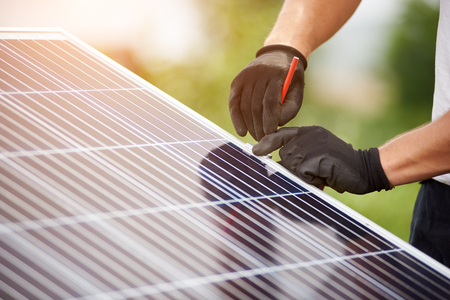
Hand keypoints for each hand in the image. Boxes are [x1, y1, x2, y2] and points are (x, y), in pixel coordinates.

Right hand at [229, 44, 306, 140]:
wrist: (278, 55)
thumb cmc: (290, 79)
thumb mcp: (296, 91)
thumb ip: (289, 109)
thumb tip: (275, 126)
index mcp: (278, 73)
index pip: (270, 101)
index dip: (269, 120)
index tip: (269, 134)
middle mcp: (259, 72)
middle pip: (255, 105)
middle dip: (258, 126)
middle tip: (262, 140)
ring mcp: (246, 75)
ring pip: (244, 105)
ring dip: (249, 125)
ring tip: (255, 137)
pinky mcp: (237, 80)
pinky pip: (234, 102)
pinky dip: (236, 118)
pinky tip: (241, 131)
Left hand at [252, 126, 390, 193]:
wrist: (366, 169)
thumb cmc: (340, 166)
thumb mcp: (318, 155)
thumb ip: (299, 155)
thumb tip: (275, 166)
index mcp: (310, 132)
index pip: (282, 133)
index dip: (267, 143)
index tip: (256, 151)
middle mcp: (311, 135)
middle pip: (284, 154)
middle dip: (293, 168)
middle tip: (313, 173)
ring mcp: (315, 145)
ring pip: (292, 164)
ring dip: (303, 176)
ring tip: (320, 175)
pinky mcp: (318, 157)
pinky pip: (302, 173)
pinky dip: (310, 180)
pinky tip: (324, 178)